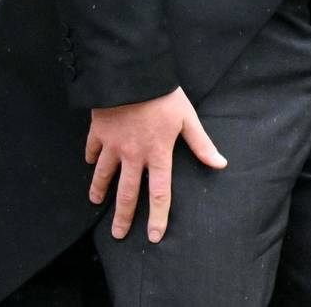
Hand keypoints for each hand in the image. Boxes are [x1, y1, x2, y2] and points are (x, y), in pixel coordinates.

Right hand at [86, 87, 226, 241]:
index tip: (154, 236)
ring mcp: (113, 144)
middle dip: (123, 216)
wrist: (132, 74)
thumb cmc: (163, 95)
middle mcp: (133, 154)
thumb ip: (201, 143)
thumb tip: (220, 164)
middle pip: (127, 193)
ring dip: (100, 190)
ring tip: (96, 201)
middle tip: (118, 234)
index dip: (158, 216)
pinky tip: (90, 163)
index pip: (159, 192)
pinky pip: (92, 148)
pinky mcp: (99, 130)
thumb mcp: (187, 117)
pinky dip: (90, 157)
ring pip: (104, 175)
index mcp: (157, 153)